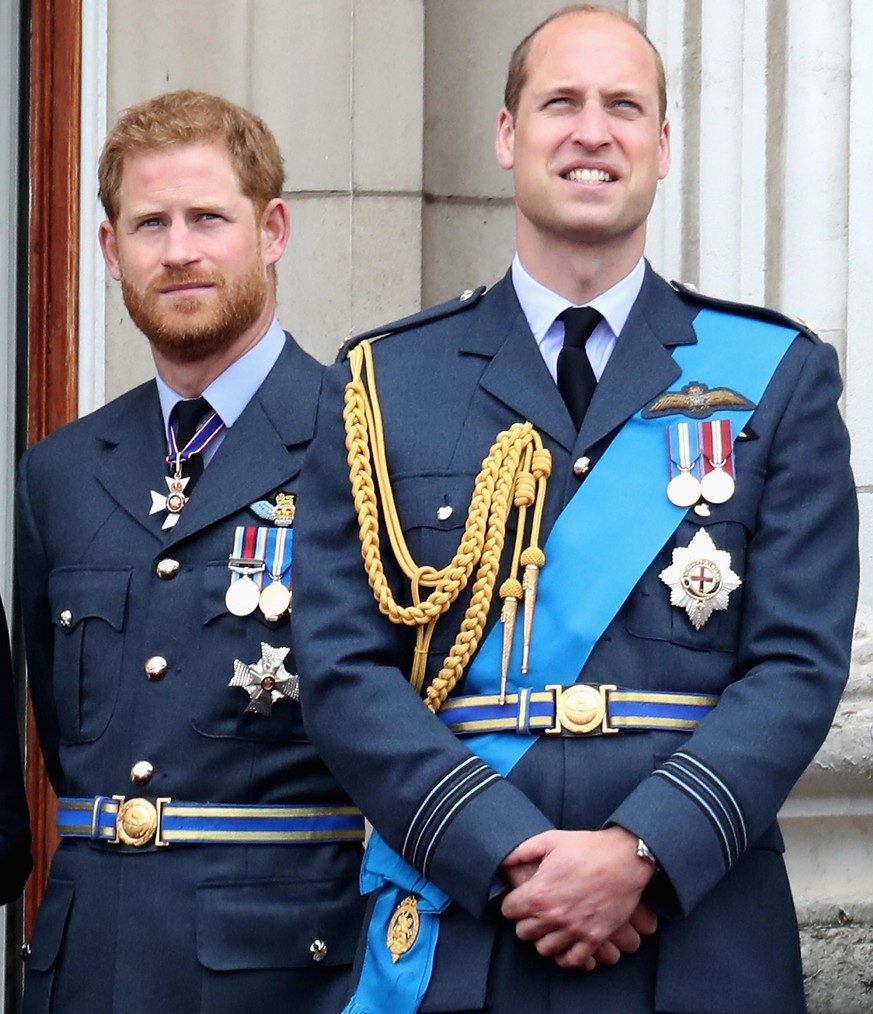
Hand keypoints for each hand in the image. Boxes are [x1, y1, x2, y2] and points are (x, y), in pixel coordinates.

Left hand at [500, 827, 656, 968]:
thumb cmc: (586, 847)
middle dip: (526, 921)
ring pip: (544, 949)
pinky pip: (572, 960)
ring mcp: (574, 930)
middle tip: (536, 911)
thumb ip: (520, 852)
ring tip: (551, 925)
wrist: (624, 858)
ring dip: (544, 938)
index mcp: (539, 894)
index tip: (521, 898)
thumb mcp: (550, 840)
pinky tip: (566, 942)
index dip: (513, 903)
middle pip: (523, 933)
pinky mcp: (594, 938)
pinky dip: (566, 955)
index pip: (508, 911)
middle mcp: (553, 916)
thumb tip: (502, 862)